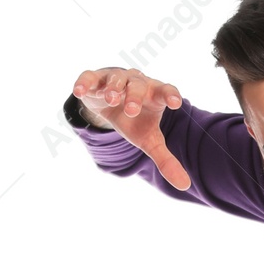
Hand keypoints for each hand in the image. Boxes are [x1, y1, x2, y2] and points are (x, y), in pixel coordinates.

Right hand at [72, 66, 191, 189]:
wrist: (110, 105)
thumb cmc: (136, 121)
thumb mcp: (149, 141)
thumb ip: (166, 160)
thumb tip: (184, 186)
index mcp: (154, 95)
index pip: (166, 91)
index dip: (170, 95)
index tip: (175, 103)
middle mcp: (137, 82)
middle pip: (138, 86)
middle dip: (134, 97)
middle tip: (131, 112)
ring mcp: (115, 79)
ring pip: (115, 79)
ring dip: (113, 88)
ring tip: (110, 99)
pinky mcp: (94, 80)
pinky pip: (89, 77)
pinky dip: (84, 83)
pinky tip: (79, 92)